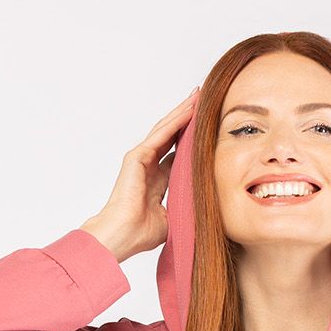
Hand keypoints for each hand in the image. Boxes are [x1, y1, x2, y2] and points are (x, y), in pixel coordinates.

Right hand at [81, 88, 199, 263]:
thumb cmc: (141, 233)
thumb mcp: (173, 216)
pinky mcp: (137, 156)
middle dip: (186, 119)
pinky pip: (161, 133)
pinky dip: (176, 120)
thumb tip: (208, 203)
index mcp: (157, 181)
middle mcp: (149, 167)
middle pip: (172, 136)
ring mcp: (141, 159)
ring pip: (166, 129)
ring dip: (182, 112)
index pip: (177, 155)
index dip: (191, 142)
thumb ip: (186, 203)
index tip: (207, 130)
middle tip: (203, 101)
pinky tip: (190, 109)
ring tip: (198, 96)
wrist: (123, 235)